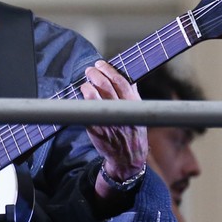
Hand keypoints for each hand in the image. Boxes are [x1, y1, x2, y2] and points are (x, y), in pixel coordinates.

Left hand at [77, 59, 147, 190]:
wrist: (128, 157)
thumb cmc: (132, 131)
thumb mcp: (139, 113)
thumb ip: (133, 95)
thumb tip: (129, 77)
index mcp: (134, 105)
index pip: (121, 81)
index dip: (109, 70)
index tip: (101, 64)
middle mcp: (122, 111)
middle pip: (105, 85)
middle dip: (94, 74)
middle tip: (89, 71)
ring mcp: (108, 120)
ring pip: (93, 97)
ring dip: (86, 86)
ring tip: (85, 84)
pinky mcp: (96, 130)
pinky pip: (86, 112)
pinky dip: (82, 103)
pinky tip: (81, 98)